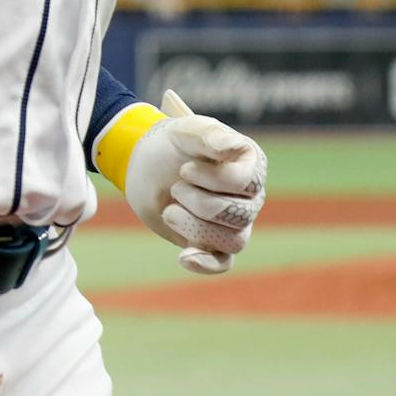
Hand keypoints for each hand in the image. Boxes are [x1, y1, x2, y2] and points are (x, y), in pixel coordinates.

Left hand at [123, 89, 266, 275]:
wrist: (145, 163)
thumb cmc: (172, 143)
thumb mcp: (186, 131)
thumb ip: (209, 134)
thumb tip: (230, 147)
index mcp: (250, 166)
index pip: (246, 183)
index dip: (213, 179)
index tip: (185, 169)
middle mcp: (250, 198)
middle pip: (239, 215)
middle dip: (199, 203)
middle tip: (175, 187)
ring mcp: (234, 223)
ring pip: (232, 241)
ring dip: (194, 227)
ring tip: (170, 211)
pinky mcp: (213, 243)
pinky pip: (222, 264)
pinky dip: (205, 264)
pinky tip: (184, 257)